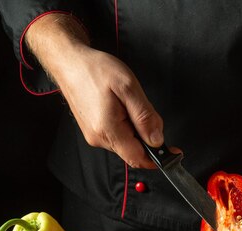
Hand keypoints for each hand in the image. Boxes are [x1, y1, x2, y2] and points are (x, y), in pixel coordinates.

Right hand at [25, 14, 162, 167]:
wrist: (69, 62)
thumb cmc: (95, 70)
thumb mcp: (128, 87)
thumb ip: (145, 116)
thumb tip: (157, 140)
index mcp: (108, 130)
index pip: (138, 158)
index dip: (158, 158)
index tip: (173, 151)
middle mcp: (99, 138)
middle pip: (134, 151)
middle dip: (147, 138)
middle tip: (144, 110)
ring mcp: (94, 135)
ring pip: (127, 144)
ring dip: (136, 130)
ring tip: (128, 104)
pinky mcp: (93, 131)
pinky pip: (118, 136)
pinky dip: (127, 127)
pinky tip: (122, 107)